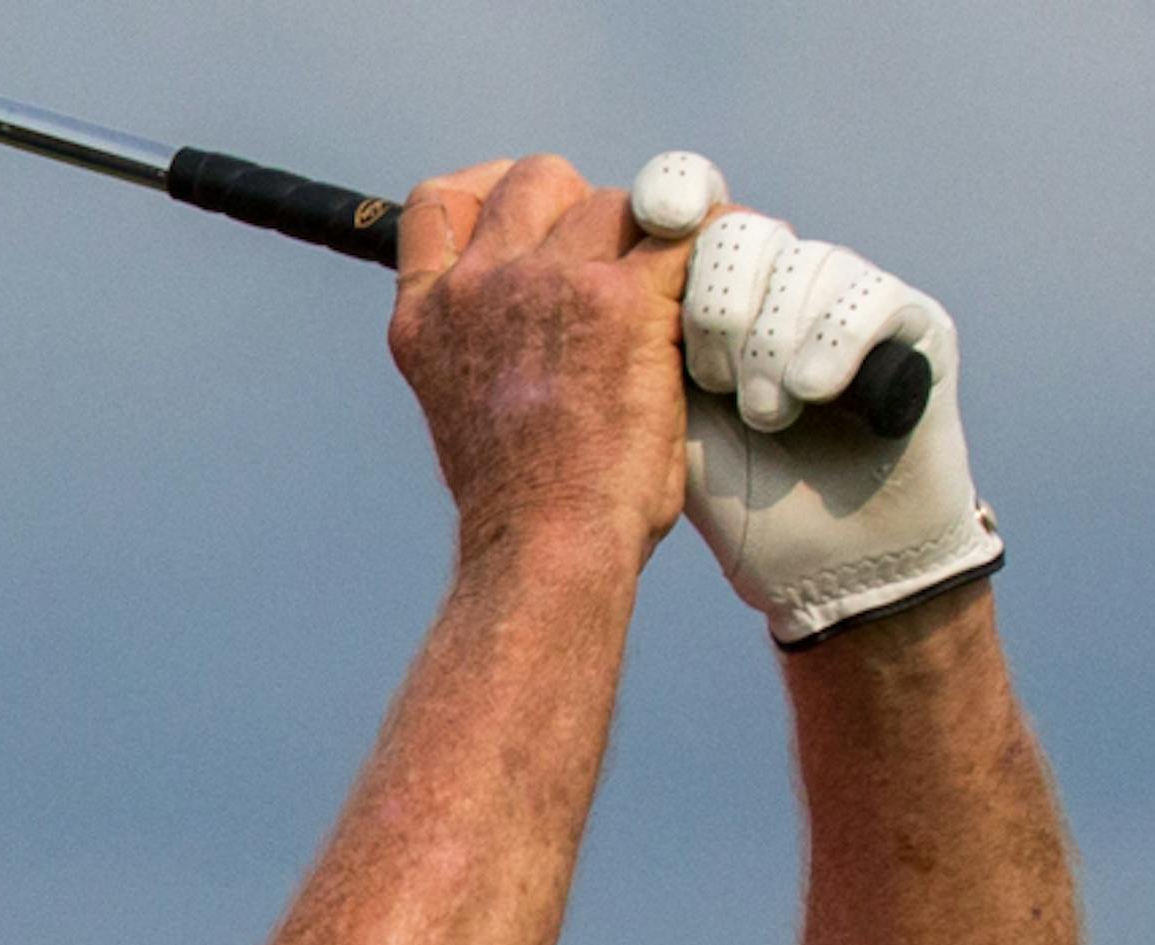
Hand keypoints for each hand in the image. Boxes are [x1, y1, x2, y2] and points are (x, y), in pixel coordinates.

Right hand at [390, 157, 693, 572]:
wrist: (545, 555)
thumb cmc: (522, 512)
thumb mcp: (467, 414)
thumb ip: (489, 346)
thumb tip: (543, 325)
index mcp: (428, 320)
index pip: (438, 204)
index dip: (488, 192)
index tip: (529, 213)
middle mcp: (479, 288)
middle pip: (538, 179)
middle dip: (582, 208)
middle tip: (619, 268)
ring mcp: (549, 285)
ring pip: (616, 204)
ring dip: (647, 241)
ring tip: (673, 300)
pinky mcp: (623, 300)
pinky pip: (684, 232)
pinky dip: (713, 240)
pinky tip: (726, 265)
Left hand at [629, 151, 1002, 642]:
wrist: (830, 572)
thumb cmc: (744, 509)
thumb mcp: (669, 426)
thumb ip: (631, 348)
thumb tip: (577, 268)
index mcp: (724, 293)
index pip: (691, 204)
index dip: (673, 197)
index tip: (662, 218)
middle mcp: (788, 281)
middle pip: (738, 230)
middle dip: (717, 304)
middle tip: (715, 382)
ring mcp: (851, 297)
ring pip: (798, 263)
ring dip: (769, 346)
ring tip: (764, 415)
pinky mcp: (915, 325)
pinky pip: (864, 299)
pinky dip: (829, 345)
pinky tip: (810, 392)